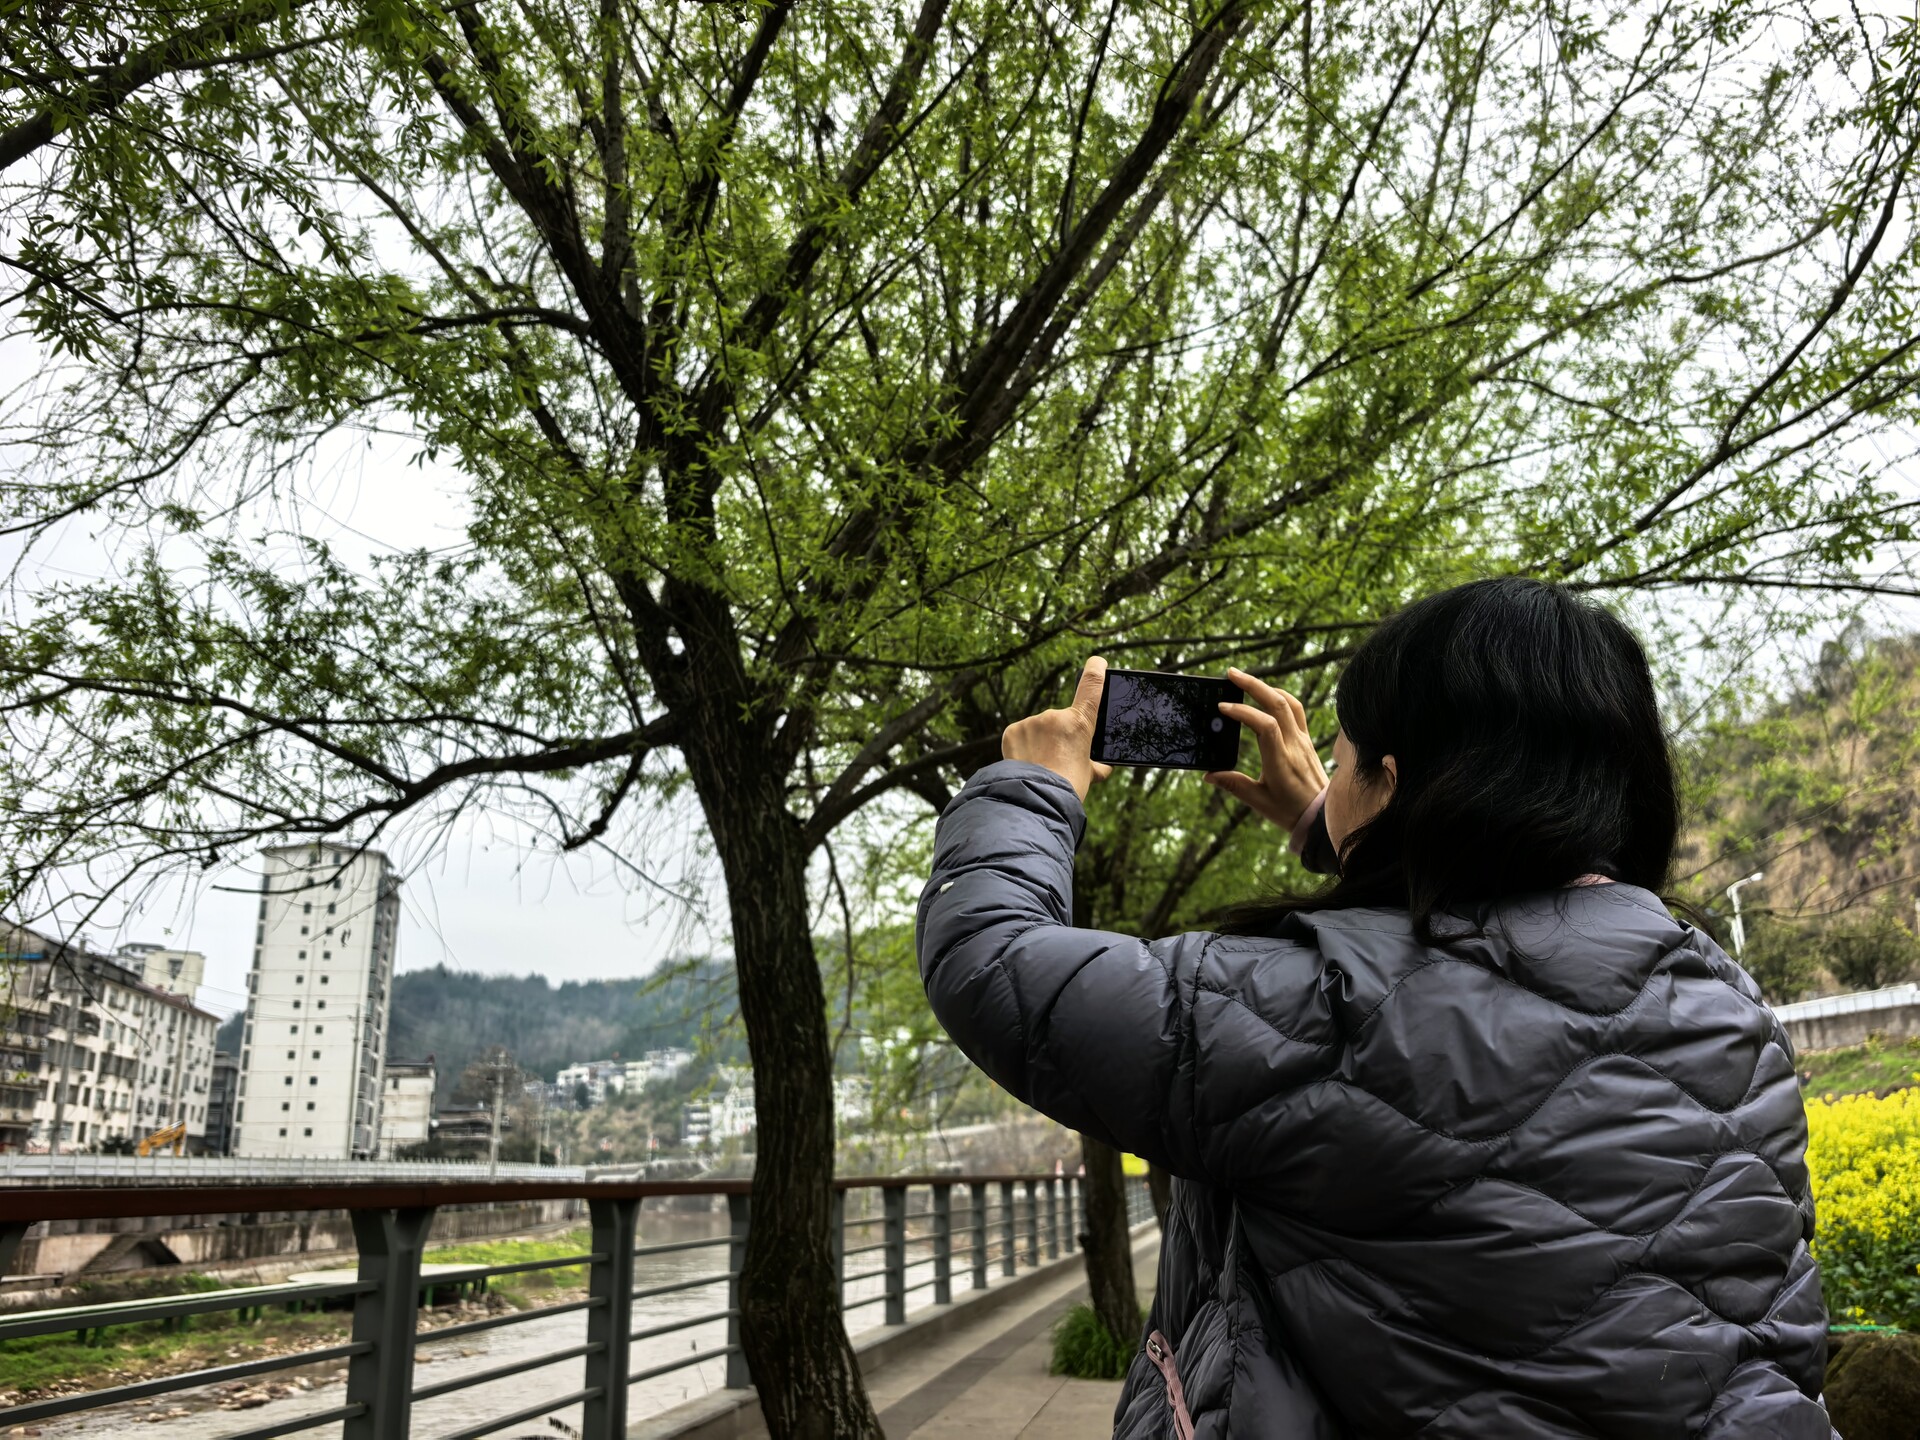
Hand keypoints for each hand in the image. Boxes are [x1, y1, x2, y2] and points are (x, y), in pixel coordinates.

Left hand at [1001, 657, 1114, 800]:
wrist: (1035, 798)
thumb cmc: (1068, 787)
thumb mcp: (1089, 776)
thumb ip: (1095, 765)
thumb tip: (1103, 767)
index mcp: (1080, 722)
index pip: (1091, 686)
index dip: (1096, 670)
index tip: (1097, 662)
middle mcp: (1056, 716)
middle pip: (1060, 722)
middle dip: (1059, 737)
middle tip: (1059, 761)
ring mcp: (1032, 722)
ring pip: (1039, 730)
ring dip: (1040, 743)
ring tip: (1041, 767)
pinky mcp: (1013, 731)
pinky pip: (1021, 736)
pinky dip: (1023, 748)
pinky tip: (1026, 763)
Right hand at [1204, 668, 1327, 829]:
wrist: (1322, 815)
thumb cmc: (1291, 811)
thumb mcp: (1259, 802)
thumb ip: (1234, 785)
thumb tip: (1209, 775)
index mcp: (1281, 761)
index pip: (1265, 726)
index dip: (1243, 712)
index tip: (1223, 707)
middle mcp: (1294, 745)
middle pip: (1278, 704)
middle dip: (1253, 685)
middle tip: (1231, 673)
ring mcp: (1303, 740)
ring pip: (1288, 703)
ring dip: (1267, 686)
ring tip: (1246, 680)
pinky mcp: (1306, 740)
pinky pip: (1296, 710)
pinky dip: (1280, 696)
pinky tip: (1267, 694)